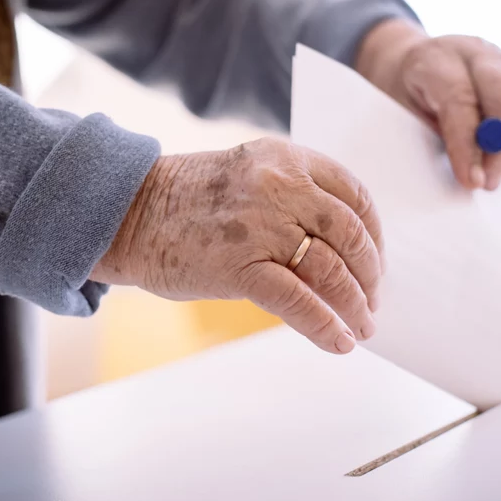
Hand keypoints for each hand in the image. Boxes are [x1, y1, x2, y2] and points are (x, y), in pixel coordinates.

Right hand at [92, 138, 383, 354]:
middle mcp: (280, 185)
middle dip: (370, 277)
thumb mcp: (249, 175)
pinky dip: (325, 326)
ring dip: (354, 306)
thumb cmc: (185, 202)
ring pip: (331, 270)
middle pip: (350, 235)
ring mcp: (260, 225)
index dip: (375, 236)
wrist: (124, 213)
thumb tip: (343, 249)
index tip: (376, 264)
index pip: (355, 196)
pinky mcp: (239, 265)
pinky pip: (298, 300)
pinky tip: (339, 342)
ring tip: (361, 328)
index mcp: (286, 159)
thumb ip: (294, 196)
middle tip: (372, 304)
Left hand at [355, 18, 500, 190]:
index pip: (461, 99)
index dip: (468, 144)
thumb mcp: (400, 114)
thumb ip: (432, 137)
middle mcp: (476, 51)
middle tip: (487, 183)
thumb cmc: (404, 96)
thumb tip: (470, 176)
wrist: (411, 64)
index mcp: (436, 58)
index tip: (470, 181)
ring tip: (494, 177)